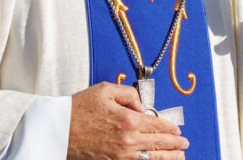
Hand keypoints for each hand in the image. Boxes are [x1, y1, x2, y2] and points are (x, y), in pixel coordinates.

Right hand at [68, 82, 188, 159]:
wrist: (57, 129)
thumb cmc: (79, 108)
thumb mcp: (105, 90)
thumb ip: (129, 94)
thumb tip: (142, 106)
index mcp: (128, 119)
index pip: (157, 125)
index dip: (170, 127)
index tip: (177, 129)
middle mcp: (128, 139)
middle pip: (158, 143)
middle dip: (174, 144)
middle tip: (184, 143)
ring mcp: (120, 155)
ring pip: (151, 158)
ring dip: (168, 158)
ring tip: (179, 157)